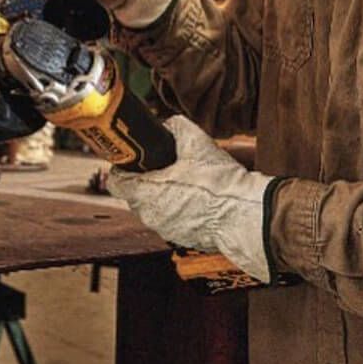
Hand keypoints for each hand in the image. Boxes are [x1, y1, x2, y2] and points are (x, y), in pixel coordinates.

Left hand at [107, 115, 276, 282]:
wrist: (247, 216)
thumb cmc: (220, 183)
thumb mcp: (196, 141)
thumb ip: (174, 126)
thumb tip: (166, 124)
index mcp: (145, 193)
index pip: (115, 182)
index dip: (122, 167)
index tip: (133, 159)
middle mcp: (150, 215)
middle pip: (134, 194)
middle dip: (145, 179)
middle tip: (163, 166)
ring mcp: (166, 230)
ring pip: (153, 208)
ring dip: (161, 195)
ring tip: (182, 180)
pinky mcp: (182, 239)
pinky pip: (171, 220)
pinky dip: (177, 209)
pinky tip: (195, 197)